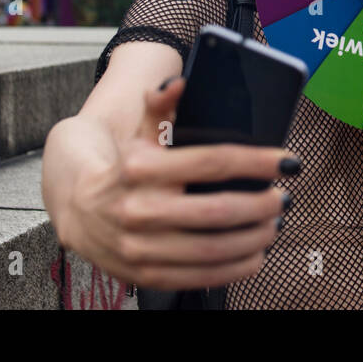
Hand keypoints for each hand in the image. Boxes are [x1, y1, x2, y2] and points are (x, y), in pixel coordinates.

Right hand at [45, 77, 297, 289]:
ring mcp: (140, 247)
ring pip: (213, 248)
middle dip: (262, 205)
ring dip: (255, 238)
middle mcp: (138, 210)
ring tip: (275, 223)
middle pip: (218, 210)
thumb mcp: (137, 130)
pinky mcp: (145, 274)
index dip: (256, 162)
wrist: (76, 208)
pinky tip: (256, 254)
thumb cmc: (122, 165)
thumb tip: (182, 84)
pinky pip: (199, 277)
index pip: (211, 162)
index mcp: (139, 168)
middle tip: (283, 196)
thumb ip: (161, 105)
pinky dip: (235, 268)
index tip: (287, 161)